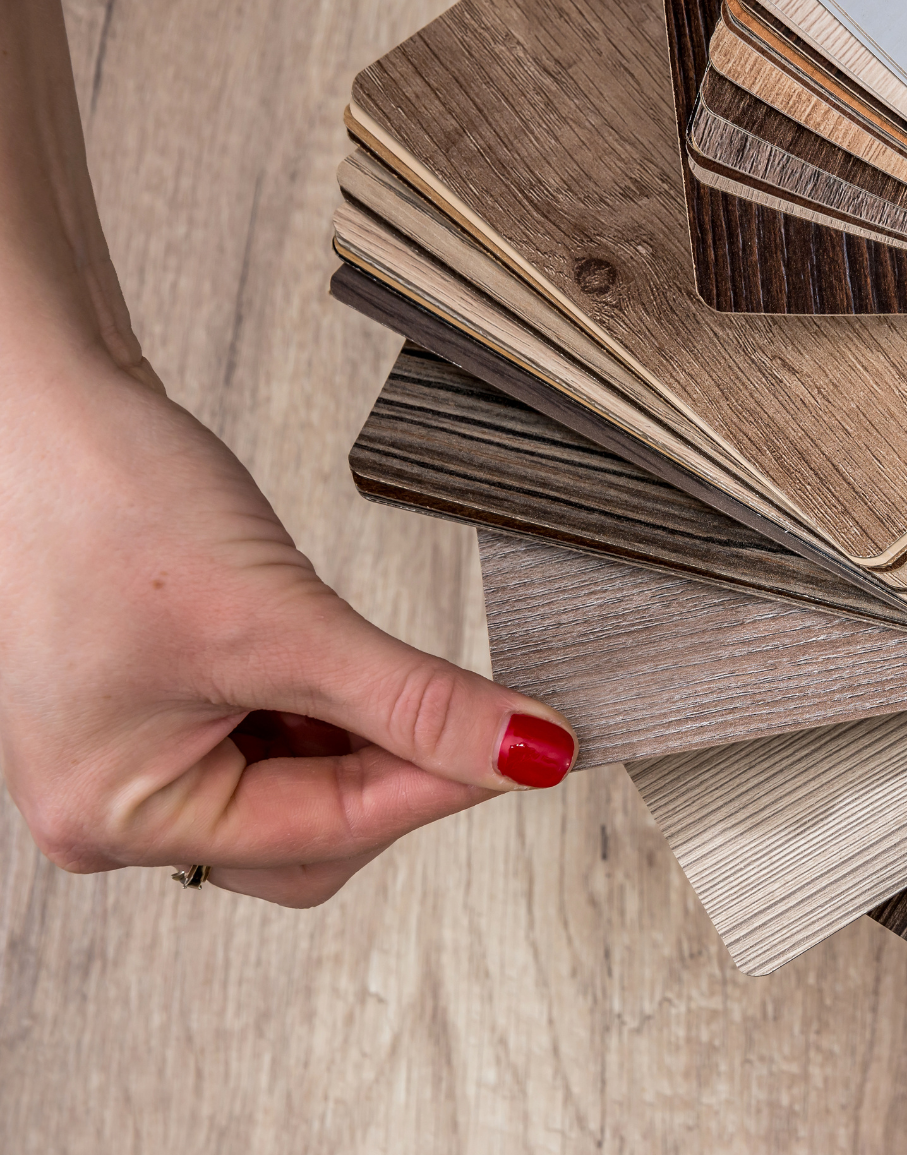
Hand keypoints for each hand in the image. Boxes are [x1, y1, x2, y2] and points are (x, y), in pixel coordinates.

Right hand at [0, 344, 578, 906]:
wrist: (31, 399)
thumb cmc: (102, 497)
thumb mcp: (284, 617)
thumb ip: (415, 699)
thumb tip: (528, 751)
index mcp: (117, 814)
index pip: (322, 837)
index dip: (435, 788)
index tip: (526, 752)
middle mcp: (116, 802)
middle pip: (309, 834)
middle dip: (390, 771)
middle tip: (472, 711)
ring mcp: (135, 752)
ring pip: (299, 786)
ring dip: (363, 736)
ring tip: (394, 667)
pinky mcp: (160, 702)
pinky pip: (273, 735)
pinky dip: (329, 707)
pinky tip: (350, 659)